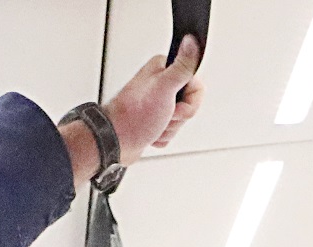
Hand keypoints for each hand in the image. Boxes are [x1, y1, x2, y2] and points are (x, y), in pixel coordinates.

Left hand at [103, 36, 203, 161]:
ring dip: (168, 128)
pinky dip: (162, 136)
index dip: (188, 102)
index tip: (174, 104)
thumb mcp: (164, 87)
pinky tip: (150, 132)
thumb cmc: (134, 116)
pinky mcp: (154, 119)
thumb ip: (182, 65)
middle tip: (162, 116)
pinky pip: (170, 132)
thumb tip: (191, 39)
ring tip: (153, 125)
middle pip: (189, 105)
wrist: (116, 141)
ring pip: (180, 121)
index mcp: (164, 70)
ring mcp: (157, 103)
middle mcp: (160, 84)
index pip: (196, 87)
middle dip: (177, 118)